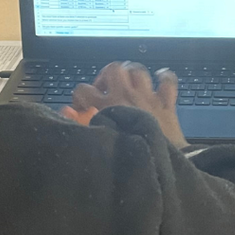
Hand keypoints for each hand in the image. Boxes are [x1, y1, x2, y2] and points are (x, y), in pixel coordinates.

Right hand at [62, 62, 187, 147]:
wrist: (156, 166)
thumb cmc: (126, 156)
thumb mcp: (96, 141)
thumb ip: (79, 124)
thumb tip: (66, 111)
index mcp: (105, 106)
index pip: (83, 90)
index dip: (79, 96)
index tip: (81, 107)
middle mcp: (126, 96)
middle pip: (113, 69)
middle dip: (107, 75)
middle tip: (106, 89)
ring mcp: (147, 97)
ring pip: (138, 70)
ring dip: (132, 74)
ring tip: (129, 84)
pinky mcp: (165, 104)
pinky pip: (168, 81)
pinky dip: (164, 77)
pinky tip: (159, 80)